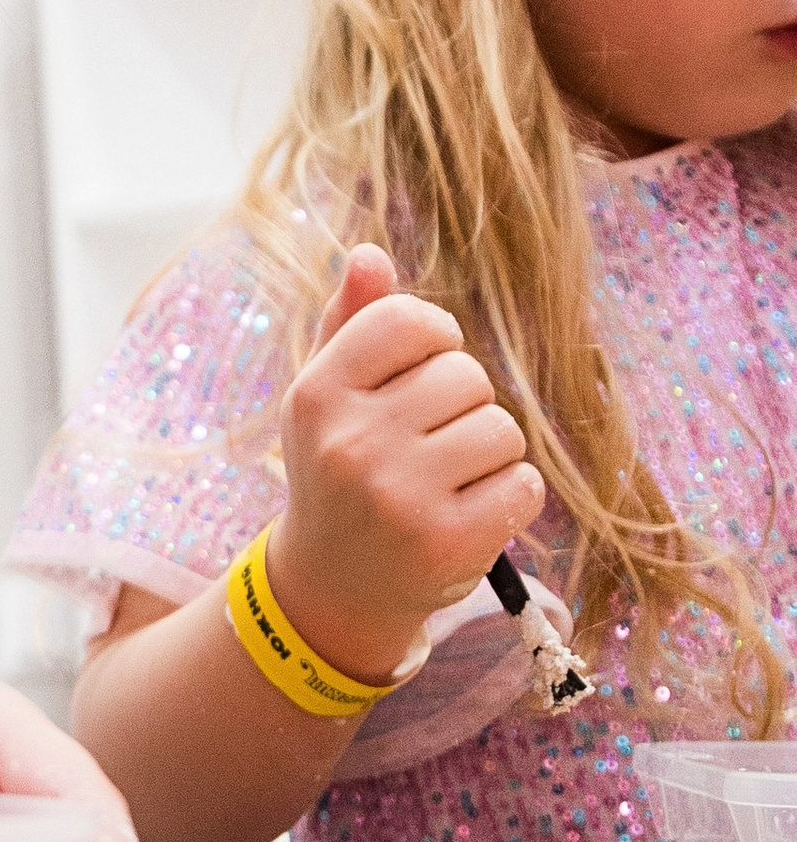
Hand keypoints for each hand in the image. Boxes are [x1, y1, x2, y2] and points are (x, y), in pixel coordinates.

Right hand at [273, 245, 541, 682]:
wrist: (332, 587)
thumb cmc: (339, 472)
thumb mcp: (328, 399)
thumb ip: (351, 323)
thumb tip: (370, 253)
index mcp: (318, 394)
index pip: (411, 322)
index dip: (435, 340)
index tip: (422, 373)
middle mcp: (352, 442)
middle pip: (464, 374)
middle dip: (462, 404)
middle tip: (427, 445)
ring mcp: (399, 496)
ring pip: (501, 428)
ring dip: (490, 452)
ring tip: (448, 480)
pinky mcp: (447, 542)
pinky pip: (523, 484)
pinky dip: (510, 497)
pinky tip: (469, 513)